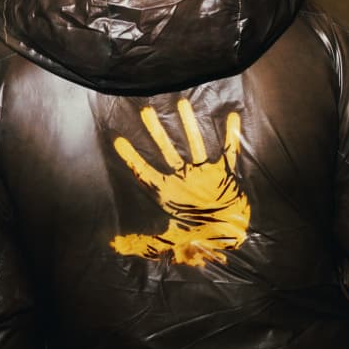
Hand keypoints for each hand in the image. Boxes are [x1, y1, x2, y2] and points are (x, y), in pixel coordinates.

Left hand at [111, 99, 249, 266]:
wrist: (228, 239)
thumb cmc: (199, 240)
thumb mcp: (170, 241)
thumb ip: (146, 242)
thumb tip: (116, 245)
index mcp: (169, 194)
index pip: (145, 172)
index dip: (131, 157)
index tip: (118, 140)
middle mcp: (184, 179)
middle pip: (166, 151)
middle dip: (156, 131)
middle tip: (146, 111)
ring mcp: (204, 175)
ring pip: (195, 144)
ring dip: (189, 125)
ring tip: (182, 103)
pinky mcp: (224, 175)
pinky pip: (229, 152)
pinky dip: (231, 135)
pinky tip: (233, 117)